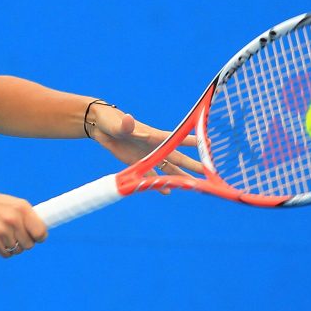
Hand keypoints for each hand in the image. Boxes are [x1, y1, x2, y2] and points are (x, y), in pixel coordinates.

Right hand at [0, 191, 47, 257]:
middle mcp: (13, 219)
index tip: (36, 237)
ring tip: (4, 235)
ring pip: (17, 250)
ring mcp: (1, 231)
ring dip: (12, 246)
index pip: (40, 232)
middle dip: (24, 242)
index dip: (39, 237)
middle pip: (29, 245)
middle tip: (15, 235)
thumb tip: (42, 234)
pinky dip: (3, 250)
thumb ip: (28, 218)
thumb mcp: (14, 205)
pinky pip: (6, 254)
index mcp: (22, 208)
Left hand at [88, 104, 203, 177]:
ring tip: (194, 186)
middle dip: (193, 164)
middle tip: (209, 172)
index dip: (190, 141)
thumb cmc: (111, 120)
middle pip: (176, 157)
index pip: (174, 139)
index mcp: (152, 135)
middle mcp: (153, 146)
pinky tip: (167, 190)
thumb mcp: (118, 123)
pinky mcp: (137, 163)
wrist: (101, 127)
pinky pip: (151, 175)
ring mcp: (147, 155)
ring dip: (179, 177)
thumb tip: (128, 119)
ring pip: (167, 168)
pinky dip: (159, 183)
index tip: (207, 143)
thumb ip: (125, 124)